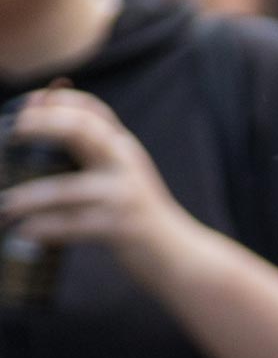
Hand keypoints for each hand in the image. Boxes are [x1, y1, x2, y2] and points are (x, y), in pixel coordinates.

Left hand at [0, 86, 193, 293]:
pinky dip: (45, 228)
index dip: (57, 101)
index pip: (93, 111)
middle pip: (83, 130)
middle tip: (12, 132)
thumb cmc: (140, 217)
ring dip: (30, 197)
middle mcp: (126, 164)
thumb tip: (45, 132)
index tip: (25, 105)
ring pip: (67, 190)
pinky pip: (74, 225)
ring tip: (6, 204)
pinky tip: (26, 232)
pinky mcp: (122, 228)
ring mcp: (125, 196)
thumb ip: (93, 155)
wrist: (180, 256)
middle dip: (42, 125)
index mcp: (124, 149)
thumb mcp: (123, 177)